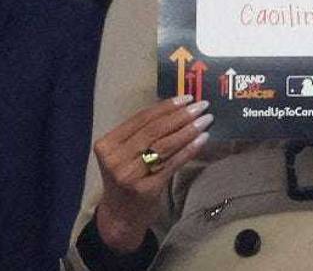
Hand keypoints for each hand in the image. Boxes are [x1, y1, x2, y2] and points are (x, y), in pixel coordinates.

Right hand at [93, 95, 211, 251]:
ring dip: (189, 130)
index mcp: (106, 145)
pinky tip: (203, 139)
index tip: (186, 98)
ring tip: (206, 120)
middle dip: (181, 116)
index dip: (166, 107)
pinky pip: (172, 163)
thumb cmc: (127, 178)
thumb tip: (178, 108)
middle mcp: (115, 159)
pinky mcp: (146, 188)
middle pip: (154, 130)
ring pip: (164, 145)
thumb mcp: (125, 154)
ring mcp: (129, 175)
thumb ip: (141, 134)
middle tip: (202, 106)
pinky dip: (190, 149)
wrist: (120, 216)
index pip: (141, 119)